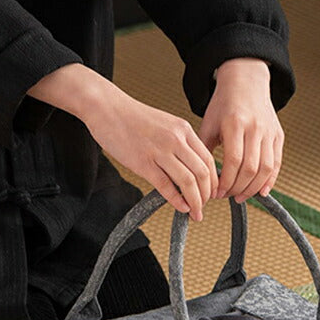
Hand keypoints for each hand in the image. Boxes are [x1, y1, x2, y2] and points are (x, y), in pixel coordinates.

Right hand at [27, 64, 216, 218]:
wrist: (106, 107)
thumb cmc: (131, 117)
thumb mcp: (165, 124)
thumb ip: (179, 142)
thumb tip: (189, 166)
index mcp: (183, 129)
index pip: (208, 159)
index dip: (213, 180)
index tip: (212, 192)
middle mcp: (175, 139)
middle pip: (203, 173)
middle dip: (207, 195)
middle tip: (204, 206)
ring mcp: (160, 151)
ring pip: (188, 182)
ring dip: (195, 201)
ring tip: (195, 212)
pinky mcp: (142, 162)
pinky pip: (166, 186)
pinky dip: (177, 200)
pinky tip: (181, 208)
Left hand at [199, 58, 283, 200]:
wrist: (246, 83)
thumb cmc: (224, 104)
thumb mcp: (209, 123)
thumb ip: (205, 149)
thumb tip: (199, 177)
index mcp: (235, 124)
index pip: (233, 161)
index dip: (226, 181)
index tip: (217, 192)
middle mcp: (255, 128)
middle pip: (250, 168)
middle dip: (238, 188)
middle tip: (227, 196)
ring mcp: (269, 132)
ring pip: (266, 169)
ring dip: (253, 188)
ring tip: (241, 196)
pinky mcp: (278, 136)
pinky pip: (277, 163)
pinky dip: (270, 180)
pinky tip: (260, 191)